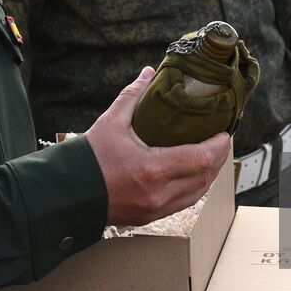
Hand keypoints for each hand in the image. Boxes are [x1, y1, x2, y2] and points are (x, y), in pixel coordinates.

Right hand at [84, 67, 231, 225]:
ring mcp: (155, 209)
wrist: (66, 194)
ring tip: (212, 154)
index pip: (201, 159)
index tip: (225, 131)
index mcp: (152, 170)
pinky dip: (194, 187)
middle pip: (205, 177)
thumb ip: (134, 96)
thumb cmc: (88, 159)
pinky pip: (183, 203)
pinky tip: (194, 173)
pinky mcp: (150, 217)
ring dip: (209, 174)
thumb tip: (149, 73)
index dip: (219, 145)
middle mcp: (158, 194)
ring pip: (197, 193)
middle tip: (222, 139)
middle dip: (218, 158)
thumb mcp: (111, 122)